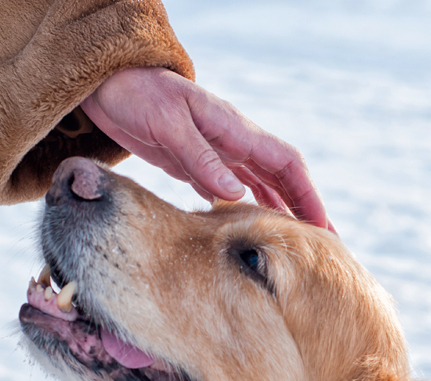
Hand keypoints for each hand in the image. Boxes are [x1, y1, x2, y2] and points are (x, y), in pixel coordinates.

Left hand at [80, 67, 332, 231]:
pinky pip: (229, 190)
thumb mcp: (170, 126)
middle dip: (303, 208)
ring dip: (278, 211)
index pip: (286, 163)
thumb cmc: (138, 96)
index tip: (322, 226)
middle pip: (280, 178)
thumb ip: (202, 160)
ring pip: (259, 185)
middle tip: (320, 246)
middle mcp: (233, 142)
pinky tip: (248, 229)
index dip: (307, 194)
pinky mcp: (195, 163)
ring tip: (293, 243)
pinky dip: (246, 209)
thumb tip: (235, 196)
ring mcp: (216, 153)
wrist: (108, 84)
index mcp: (235, 130)